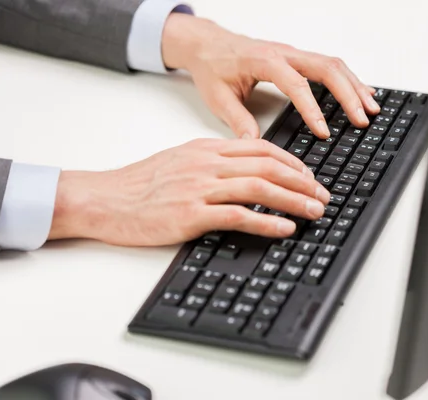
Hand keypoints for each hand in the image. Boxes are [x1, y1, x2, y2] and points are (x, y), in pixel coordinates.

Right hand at [48, 139, 329, 246]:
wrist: (105, 199)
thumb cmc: (141, 184)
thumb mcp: (181, 160)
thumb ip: (214, 162)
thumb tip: (247, 171)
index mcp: (207, 149)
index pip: (262, 149)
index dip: (292, 162)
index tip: (309, 176)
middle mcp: (208, 163)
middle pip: (268, 166)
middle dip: (302, 181)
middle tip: (322, 195)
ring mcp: (200, 187)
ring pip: (259, 188)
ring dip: (293, 200)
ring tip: (314, 211)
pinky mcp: (191, 213)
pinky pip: (238, 215)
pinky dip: (267, 221)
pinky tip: (285, 227)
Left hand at [161, 14, 379, 138]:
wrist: (208, 44)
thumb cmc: (213, 66)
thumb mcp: (218, 98)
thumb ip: (238, 121)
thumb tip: (255, 145)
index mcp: (265, 61)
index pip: (297, 84)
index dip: (313, 109)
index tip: (324, 132)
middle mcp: (284, 54)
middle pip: (327, 68)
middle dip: (348, 95)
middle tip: (362, 119)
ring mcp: (293, 54)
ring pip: (333, 65)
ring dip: (354, 86)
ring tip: (371, 108)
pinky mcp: (297, 58)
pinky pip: (329, 65)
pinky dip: (348, 80)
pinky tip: (361, 93)